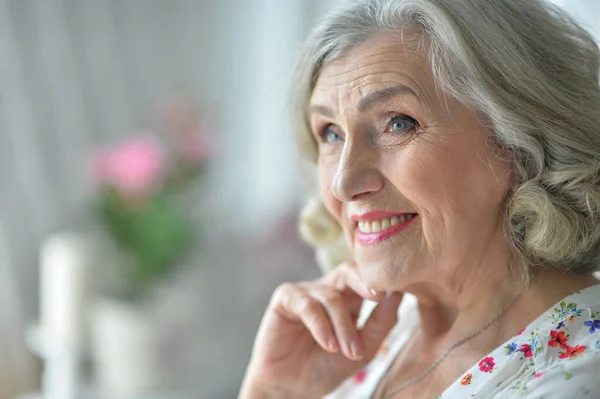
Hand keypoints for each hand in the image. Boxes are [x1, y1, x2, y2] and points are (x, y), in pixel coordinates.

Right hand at [240, 262, 402, 398]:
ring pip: (331, 298)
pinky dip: (321, 325)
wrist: (291, 389)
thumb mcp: (362, 349)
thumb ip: (380, 323)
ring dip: (344, 327)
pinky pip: (306, 305)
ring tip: (350, 352)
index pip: (366, 277)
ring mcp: (305, 293)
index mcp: (348, 298)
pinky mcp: (284, 300)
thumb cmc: (325, 368)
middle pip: (348, 271)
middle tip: (378, 297)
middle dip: (364, 282)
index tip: (399, 290)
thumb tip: (398, 294)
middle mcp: (326, 290)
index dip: (381, 282)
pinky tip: (329, 345)